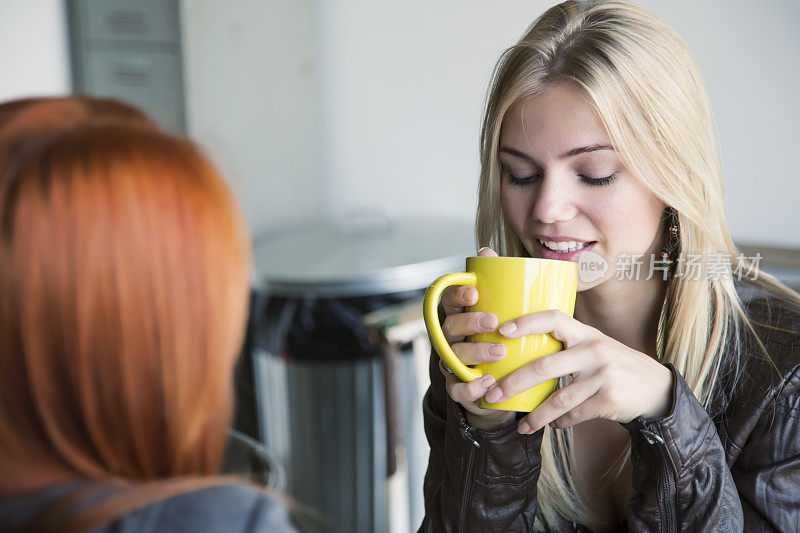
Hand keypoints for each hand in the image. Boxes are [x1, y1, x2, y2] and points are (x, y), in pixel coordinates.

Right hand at [438, 247, 515, 430]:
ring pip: (454, 356)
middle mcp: (450, 338)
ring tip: (500, 352)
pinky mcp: (458, 388)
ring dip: (475, 352)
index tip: (474, 292)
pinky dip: (471, 386)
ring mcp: (452, 364)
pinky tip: (488, 381)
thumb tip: (486, 249)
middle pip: (449, 327)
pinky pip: (458, 389)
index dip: (457, 295)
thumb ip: (496, 284)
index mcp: (459, 316)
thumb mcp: (502, 312)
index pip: (448, 300)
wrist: (502, 385)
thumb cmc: (500, 339)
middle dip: (469, 323)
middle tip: (493, 322)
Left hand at [481, 309, 673, 433]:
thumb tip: (519, 353)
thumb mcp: (594, 345)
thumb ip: (566, 345)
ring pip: (558, 399)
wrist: (655, 387)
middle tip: (494, 394)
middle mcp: (593, 350)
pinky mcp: (608, 398)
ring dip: (536, 415)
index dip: (526, 322)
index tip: (501, 331)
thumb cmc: (613, 365)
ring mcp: (602, 375)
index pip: (553, 318)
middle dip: (514, 382)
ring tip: (521, 426)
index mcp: (585, 333)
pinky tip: (552, 426)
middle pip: (544, 366)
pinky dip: (560, 422)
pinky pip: (574, 414)